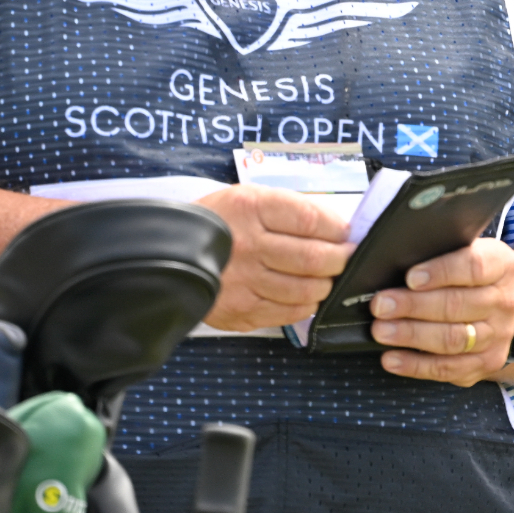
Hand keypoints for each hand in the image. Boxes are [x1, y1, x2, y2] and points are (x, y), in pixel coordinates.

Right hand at [193, 186, 353, 330]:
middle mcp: (248, 246)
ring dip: (324, 285)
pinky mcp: (239, 311)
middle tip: (345, 258)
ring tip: (325, 278)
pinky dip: (305, 306)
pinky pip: (287, 313)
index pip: (311, 220)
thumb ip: (292, 210)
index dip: (338, 229)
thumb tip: (337, 227)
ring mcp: (243, 282)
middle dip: (339, 260)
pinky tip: (305, 296)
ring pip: (304, 290)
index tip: (347, 234)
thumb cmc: (218, 222)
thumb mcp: (250, 198)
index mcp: (252, 209)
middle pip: (313, 258)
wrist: (166, 253)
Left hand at [370, 237, 513, 385]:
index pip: (474, 266)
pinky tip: (391, 358)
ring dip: (413, 335)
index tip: (410, 277)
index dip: (441, 272)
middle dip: (414, 306)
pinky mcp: (487, 363)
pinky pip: (449, 368)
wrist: (500, 306)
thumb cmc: (467, 274)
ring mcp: (498, 336)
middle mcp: (504, 301)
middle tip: (381, 305)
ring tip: (382, 331)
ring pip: (454, 339)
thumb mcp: (459, 250)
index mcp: (501, 265)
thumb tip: (361, 250)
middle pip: (458, 305)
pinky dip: (416, 365)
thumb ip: (425, 249)